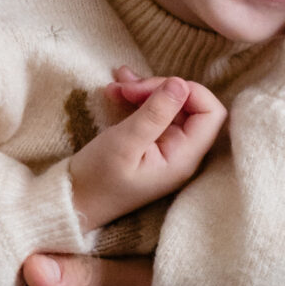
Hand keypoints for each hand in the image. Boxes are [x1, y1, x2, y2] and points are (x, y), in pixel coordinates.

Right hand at [68, 72, 225, 230]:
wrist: (73, 202)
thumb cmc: (97, 179)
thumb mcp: (124, 143)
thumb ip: (155, 114)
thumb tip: (180, 83)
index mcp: (184, 157)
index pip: (211, 113)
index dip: (188, 92)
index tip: (152, 88)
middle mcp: (182, 152)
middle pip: (189, 105)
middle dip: (158, 88)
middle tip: (124, 88)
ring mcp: (167, 147)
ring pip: (169, 105)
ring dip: (144, 90)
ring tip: (114, 86)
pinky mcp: (151, 143)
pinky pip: (153, 112)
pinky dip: (136, 98)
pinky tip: (115, 91)